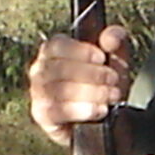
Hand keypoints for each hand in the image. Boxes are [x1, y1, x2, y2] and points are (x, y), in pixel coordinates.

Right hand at [28, 25, 133, 143]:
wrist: (103, 114)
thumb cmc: (103, 80)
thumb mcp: (115, 56)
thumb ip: (116, 39)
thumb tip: (110, 39)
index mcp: (52, 50)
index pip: (57, 45)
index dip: (80, 51)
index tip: (102, 58)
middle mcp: (40, 70)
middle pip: (59, 68)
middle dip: (91, 74)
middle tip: (113, 80)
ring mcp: (38, 93)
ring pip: (59, 90)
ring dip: (90, 92)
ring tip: (112, 95)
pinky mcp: (42, 115)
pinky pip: (58, 111)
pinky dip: (83, 110)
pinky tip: (101, 110)